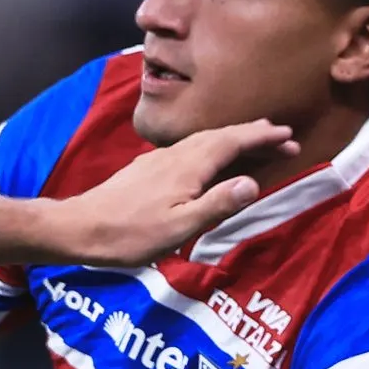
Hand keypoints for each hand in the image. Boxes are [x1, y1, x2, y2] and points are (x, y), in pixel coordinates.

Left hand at [52, 119, 297, 266]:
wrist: (80, 228)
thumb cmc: (130, 234)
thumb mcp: (179, 228)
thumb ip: (217, 204)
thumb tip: (254, 183)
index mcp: (188, 166)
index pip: (233, 142)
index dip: (262, 138)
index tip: (288, 136)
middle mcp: (175, 155)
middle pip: (221, 136)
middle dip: (253, 135)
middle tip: (282, 138)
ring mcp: (159, 159)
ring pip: (204, 141)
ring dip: (233, 139)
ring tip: (253, 143)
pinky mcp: (147, 169)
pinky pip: (189, 149)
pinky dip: (211, 149)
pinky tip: (209, 159)